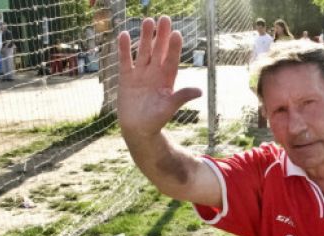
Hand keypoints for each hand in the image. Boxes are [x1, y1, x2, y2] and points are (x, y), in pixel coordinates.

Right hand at [117, 16, 201, 139]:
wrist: (138, 129)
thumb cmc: (156, 120)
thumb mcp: (169, 108)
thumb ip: (181, 97)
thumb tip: (199, 91)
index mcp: (167, 80)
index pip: (172, 60)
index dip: (174, 48)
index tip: (177, 33)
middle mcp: (154, 73)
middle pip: (159, 51)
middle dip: (161, 36)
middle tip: (164, 19)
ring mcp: (140, 74)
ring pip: (143, 52)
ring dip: (145, 37)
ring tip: (148, 21)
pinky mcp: (126, 78)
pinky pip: (125, 60)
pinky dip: (124, 49)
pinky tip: (124, 34)